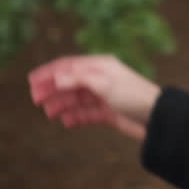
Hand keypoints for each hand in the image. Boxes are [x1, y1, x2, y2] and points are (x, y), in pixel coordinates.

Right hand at [28, 54, 160, 140]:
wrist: (157, 118)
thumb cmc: (133, 95)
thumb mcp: (104, 83)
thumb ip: (79, 79)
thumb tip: (56, 77)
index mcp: (100, 66)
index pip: (68, 66)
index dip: (49, 72)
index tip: (31, 81)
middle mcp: (101, 79)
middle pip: (70, 82)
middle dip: (52, 89)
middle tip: (35, 99)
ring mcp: (104, 96)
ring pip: (77, 99)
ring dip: (61, 104)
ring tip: (49, 113)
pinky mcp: (109, 113)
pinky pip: (87, 114)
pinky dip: (75, 117)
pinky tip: (67, 123)